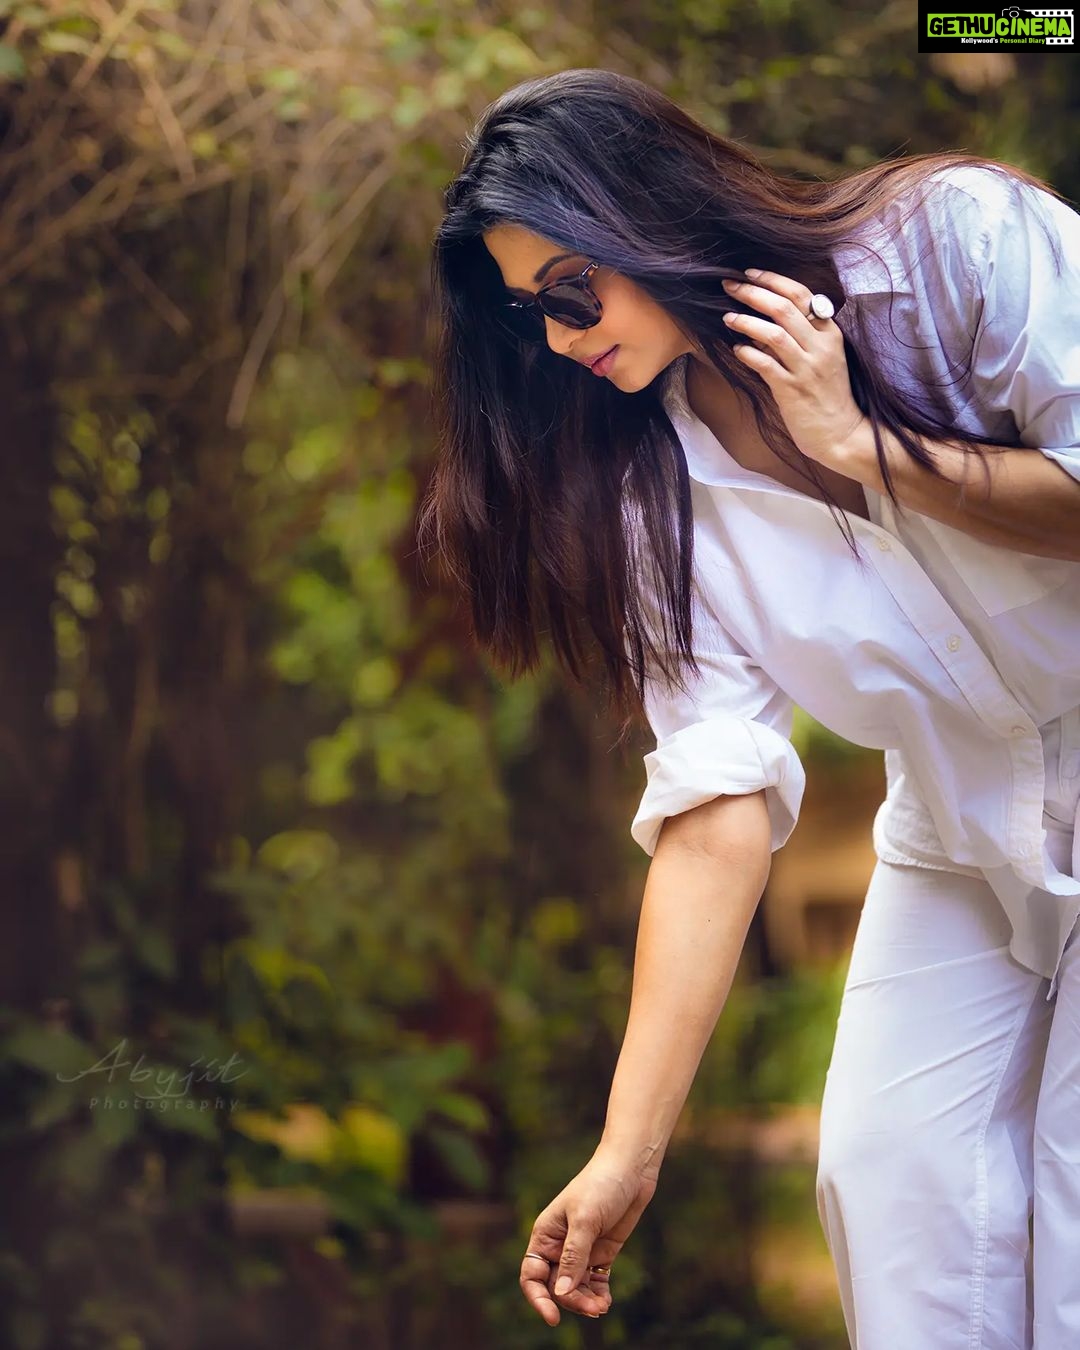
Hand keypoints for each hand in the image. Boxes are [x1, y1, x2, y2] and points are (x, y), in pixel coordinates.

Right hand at [519, 1144, 658, 1325]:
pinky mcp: (601, 1252)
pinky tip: (606, 1301)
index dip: (538, 1298)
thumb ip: (573, 1257)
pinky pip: (595, 1282)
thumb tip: (561, 1294)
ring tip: (603, 1307)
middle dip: (572, 1301)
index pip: (532, 1275)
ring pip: (577, 1288)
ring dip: (587, 1301)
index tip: (553, 1317)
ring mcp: (581, 1251)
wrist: (631, 1169)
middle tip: (594, 1308)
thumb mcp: (584, 1220)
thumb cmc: (600, 1186)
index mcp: (545, 1235)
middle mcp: (560, 1246)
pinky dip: (599, 1294)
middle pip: (558, 1286)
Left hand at [720, 268, 867, 466]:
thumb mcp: (824, 358)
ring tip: (727, 317)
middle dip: (753, 292)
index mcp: (830, 334)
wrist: (841, 433)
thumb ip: (802, 336)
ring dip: (746, 321)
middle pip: (784, 308)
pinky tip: (736, 350)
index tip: (749, 273)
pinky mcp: (792, 391)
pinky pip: (765, 365)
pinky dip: (748, 353)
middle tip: (729, 286)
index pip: (801, 295)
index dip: (773, 280)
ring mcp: (807, 369)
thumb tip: (767, 316)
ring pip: (774, 333)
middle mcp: (820, 347)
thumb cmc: (829, 395)